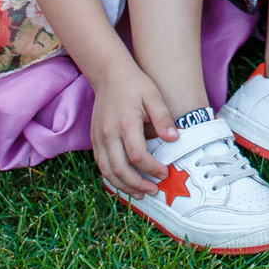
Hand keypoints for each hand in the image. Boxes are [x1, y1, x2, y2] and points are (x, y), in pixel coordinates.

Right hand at [88, 63, 179, 194]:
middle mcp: (108, 133)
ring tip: (140, 194)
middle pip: (119, 169)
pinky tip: (125, 183)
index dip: (151, 168)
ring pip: (107, 171)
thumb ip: (163, 117)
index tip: (165, 172)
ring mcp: (99, 138)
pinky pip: (101, 165)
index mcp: (125, 123)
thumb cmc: (135, 84)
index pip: (137, 155)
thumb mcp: (153, 96)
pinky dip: (112, 178)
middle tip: (154, 190)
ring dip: (123, 186)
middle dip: (137, 184)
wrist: (109, 74)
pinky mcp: (94, 139)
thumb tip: (174, 138)